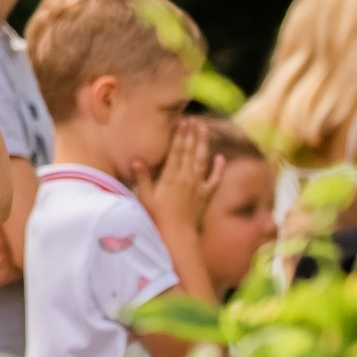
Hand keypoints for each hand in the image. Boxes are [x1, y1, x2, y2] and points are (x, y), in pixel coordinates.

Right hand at [131, 117, 223, 239]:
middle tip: (194, 119)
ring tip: (204, 129)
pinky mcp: (206, 196)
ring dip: (203, 144)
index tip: (183, 121)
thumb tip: (137, 159)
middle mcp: (186, 178)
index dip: (180, 135)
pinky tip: (220, 157)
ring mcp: (198, 186)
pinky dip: (218, 168)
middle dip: (192, 134)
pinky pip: (215, 179)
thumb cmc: (157, 218)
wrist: (177, 237)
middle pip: (190, 151)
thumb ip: (143, 178)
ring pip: (202, 160)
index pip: (177, 151)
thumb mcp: (145, 198)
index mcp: (171, 177)